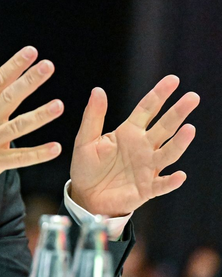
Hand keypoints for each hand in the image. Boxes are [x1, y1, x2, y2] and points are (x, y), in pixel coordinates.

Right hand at [0, 46, 62, 208]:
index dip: (14, 66)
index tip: (31, 51)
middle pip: (8, 98)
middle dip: (28, 81)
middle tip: (48, 66)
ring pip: (16, 127)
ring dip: (38, 116)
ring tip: (59, 106)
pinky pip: (17, 159)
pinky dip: (37, 154)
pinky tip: (55, 148)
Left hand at [70, 76, 199, 216]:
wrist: (86, 196)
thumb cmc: (86, 167)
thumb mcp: (85, 140)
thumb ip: (93, 117)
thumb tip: (98, 90)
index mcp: (128, 132)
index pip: (147, 109)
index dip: (159, 94)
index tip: (173, 80)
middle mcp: (143, 147)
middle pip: (164, 127)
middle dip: (178, 112)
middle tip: (192, 97)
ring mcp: (148, 167)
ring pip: (168, 153)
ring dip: (179, 143)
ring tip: (189, 129)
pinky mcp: (147, 188)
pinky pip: (162, 184)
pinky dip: (171, 181)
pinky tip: (179, 175)